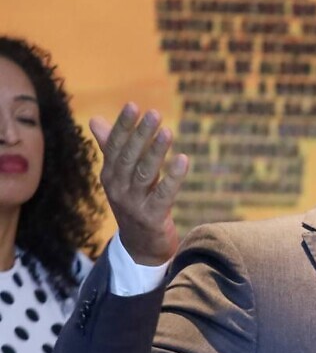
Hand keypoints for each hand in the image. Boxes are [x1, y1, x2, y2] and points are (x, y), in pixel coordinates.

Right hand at [89, 105, 189, 266]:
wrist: (141, 247)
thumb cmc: (133, 204)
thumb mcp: (120, 177)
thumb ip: (110, 148)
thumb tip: (95, 120)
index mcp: (110, 175)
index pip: (114, 146)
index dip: (123, 126)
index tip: (133, 105)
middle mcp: (118, 188)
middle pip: (129, 157)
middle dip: (140, 134)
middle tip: (154, 113)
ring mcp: (133, 204)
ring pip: (145, 174)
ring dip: (156, 152)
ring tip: (168, 132)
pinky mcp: (152, 218)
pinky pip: (163, 194)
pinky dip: (173, 177)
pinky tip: (183, 159)